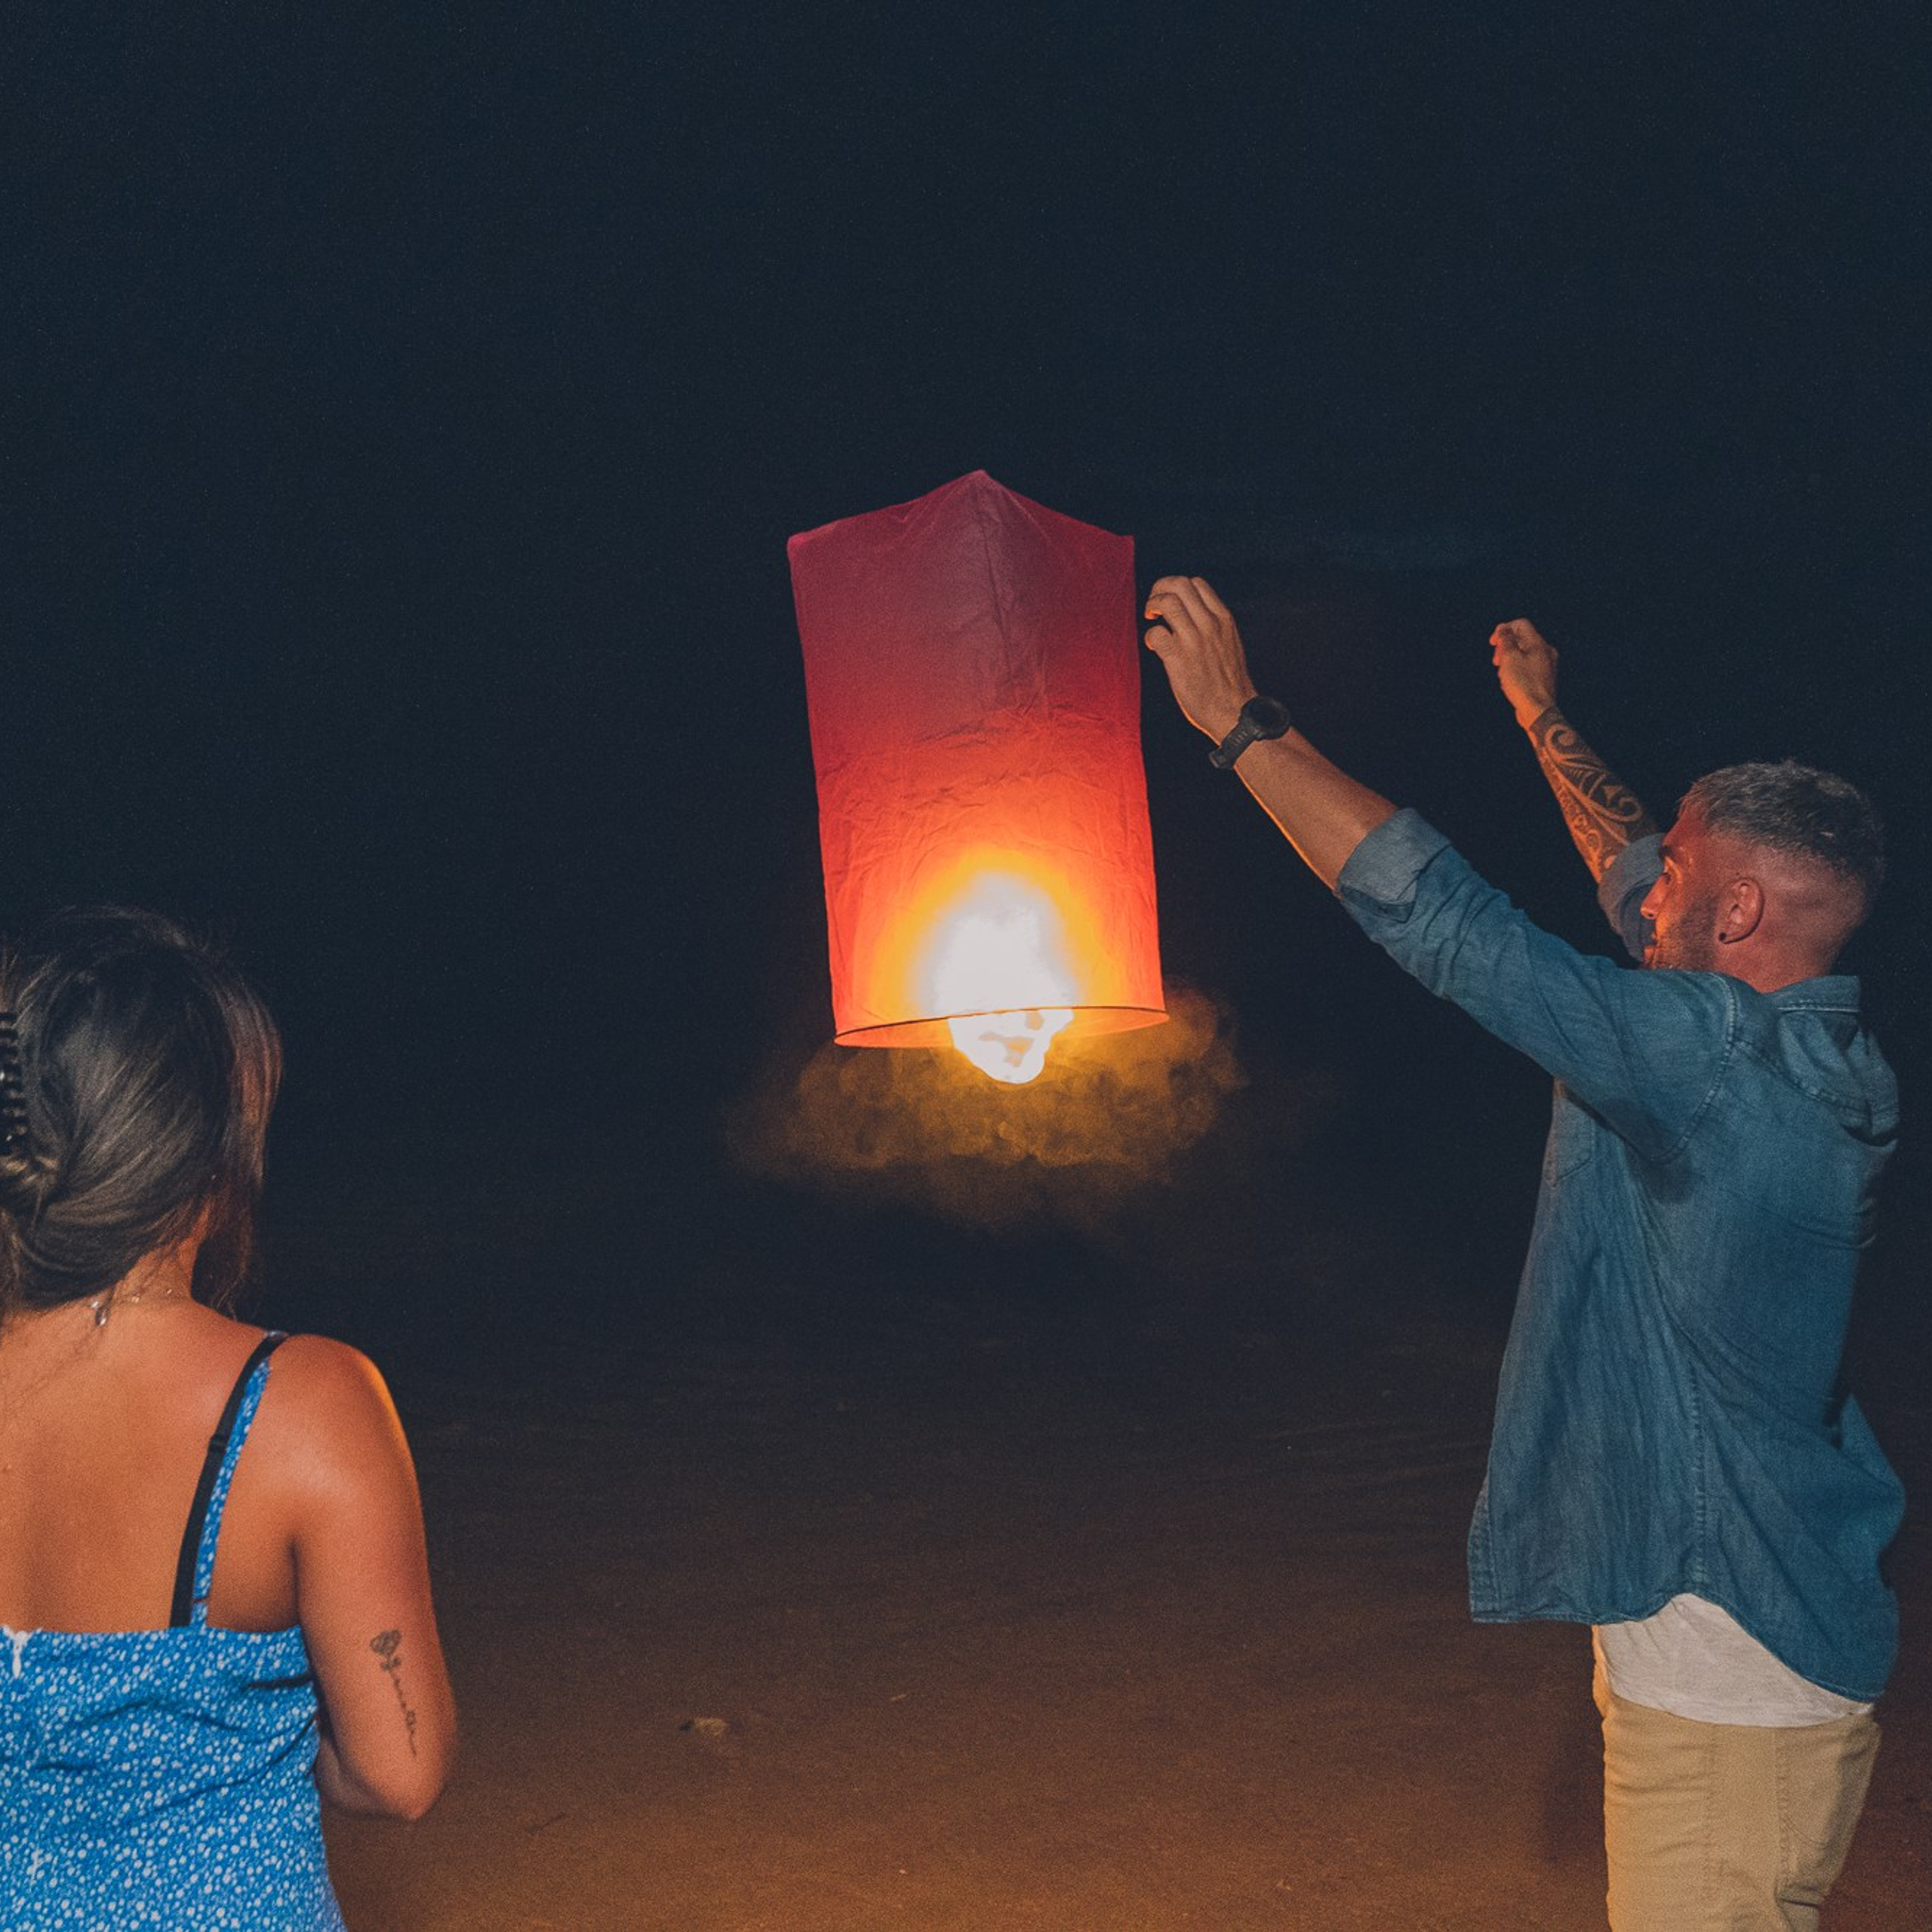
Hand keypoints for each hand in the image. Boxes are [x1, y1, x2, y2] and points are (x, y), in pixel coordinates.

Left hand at [1142, 576, 1256, 743]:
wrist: (1234, 712)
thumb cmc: (1229, 682)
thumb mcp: (1229, 643)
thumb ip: (1212, 625)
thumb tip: (1190, 615)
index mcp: (1223, 619)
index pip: (1197, 583)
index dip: (1177, 587)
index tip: (1171, 601)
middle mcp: (1210, 625)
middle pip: (1179, 584)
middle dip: (1159, 588)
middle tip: (1154, 606)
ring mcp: (1194, 641)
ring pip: (1167, 602)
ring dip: (1152, 605)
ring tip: (1150, 618)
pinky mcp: (1179, 659)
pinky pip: (1156, 633)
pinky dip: (1150, 636)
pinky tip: (1154, 646)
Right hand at [1490, 619, 1558, 727]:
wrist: (1538, 710)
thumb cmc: (1524, 684)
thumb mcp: (1509, 658)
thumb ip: (1506, 640)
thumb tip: (1503, 628)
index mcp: (1539, 644)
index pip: (1521, 625)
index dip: (1504, 630)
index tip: (1493, 642)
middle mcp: (1546, 652)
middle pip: (1522, 639)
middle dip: (1505, 647)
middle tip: (1496, 661)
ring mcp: (1546, 665)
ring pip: (1524, 654)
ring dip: (1509, 660)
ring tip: (1502, 674)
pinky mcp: (1543, 678)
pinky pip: (1527, 666)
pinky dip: (1516, 670)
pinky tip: (1509, 682)